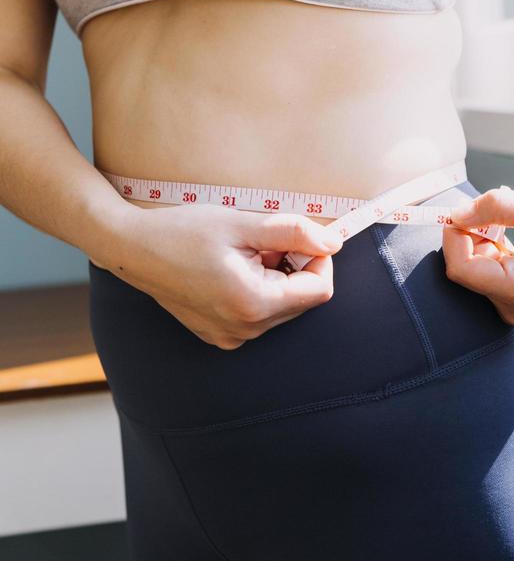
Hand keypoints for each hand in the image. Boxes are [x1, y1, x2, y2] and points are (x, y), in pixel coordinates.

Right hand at [92, 204, 342, 348]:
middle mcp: (244, 330)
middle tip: (262, 240)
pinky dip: (257, 288)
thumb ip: (294, 232)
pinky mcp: (219, 334)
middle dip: (294, 266)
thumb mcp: (242, 223)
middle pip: (302, 299)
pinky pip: (258, 313)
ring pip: (281, 305)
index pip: (320, 290)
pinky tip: (231, 267)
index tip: (298, 236)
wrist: (132, 248)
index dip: (319, 258)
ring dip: (275, 276)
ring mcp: (230, 337)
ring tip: (242, 252)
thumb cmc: (183, 231)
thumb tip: (334, 242)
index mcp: (254, 304)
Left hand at [442, 185, 513, 325]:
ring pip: (471, 270)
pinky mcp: (512, 302)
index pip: (462, 268)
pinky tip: (511, 241)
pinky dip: (488, 251)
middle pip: (465, 269)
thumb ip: (494, 208)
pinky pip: (482, 274)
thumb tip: (456, 216)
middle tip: (495, 216)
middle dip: (470, 237)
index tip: (464, 212)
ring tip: (511, 228)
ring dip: (480, 242)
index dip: (455, 236)